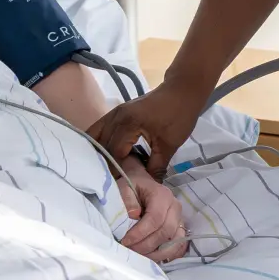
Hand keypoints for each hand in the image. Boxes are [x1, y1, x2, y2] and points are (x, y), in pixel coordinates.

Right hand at [89, 82, 204, 178]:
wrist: (181, 91)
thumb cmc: (178, 116)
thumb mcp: (169, 145)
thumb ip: (156, 167)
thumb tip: (147, 186)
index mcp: (128, 124)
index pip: (114, 153)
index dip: (117, 171)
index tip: (121, 188)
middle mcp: (116, 116)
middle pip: (103, 145)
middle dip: (106, 164)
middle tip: (113, 183)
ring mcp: (115, 112)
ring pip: (97, 135)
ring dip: (99, 153)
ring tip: (105, 171)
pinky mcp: (118, 112)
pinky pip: (101, 128)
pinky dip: (100, 141)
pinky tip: (103, 155)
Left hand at [117, 155, 186, 263]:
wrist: (143, 185)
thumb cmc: (133, 186)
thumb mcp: (125, 186)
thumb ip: (127, 198)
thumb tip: (134, 215)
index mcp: (162, 194)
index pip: (155, 218)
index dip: (140, 233)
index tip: (126, 241)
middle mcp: (175, 207)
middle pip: (166, 232)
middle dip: (147, 245)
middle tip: (131, 250)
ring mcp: (180, 219)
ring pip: (174, 242)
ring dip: (157, 254)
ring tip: (139, 255)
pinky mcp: (180, 229)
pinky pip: (179, 247)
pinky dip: (167, 255)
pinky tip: (152, 256)